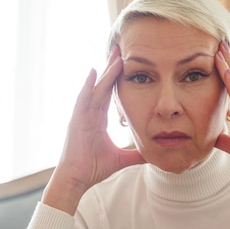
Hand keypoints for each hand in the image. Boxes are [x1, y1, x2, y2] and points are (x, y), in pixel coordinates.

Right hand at [43, 46, 145, 213]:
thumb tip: (152, 155)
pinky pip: (83, 99)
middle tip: (122, 49)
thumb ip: (136, 155)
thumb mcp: (121, 159)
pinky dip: (88, 85)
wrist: (77, 179)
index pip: (111, 94)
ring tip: (115, 55)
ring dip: (106, 72)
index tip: (127, 64)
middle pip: (104, 86)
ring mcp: (82, 115)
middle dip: (112, 68)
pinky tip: (93, 71)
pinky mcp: (76, 120)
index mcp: (99, 120)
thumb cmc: (94, 168)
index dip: (118, 79)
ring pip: (97, 89)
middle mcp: (90, 113)